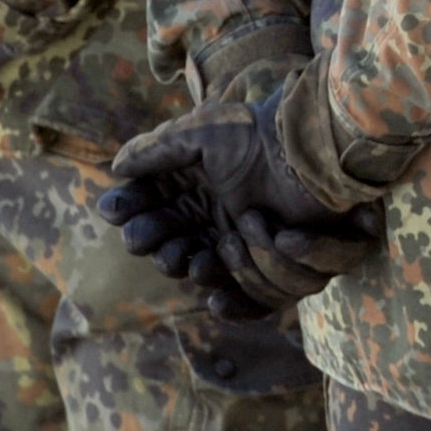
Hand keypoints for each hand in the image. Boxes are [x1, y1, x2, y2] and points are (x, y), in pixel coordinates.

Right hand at [98, 94, 381, 319]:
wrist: (313, 140)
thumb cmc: (258, 133)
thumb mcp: (202, 133)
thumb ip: (157, 150)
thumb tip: (117, 167)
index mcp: (191, 201)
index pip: (149, 228)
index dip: (136, 228)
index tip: (126, 216)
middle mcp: (215, 229)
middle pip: (175, 261)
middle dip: (168, 256)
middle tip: (175, 249)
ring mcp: (253, 248)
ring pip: (221, 280)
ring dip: (225, 264)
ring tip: (231, 239)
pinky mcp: (292, 263)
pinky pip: (273, 298)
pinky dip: (268, 279)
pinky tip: (274, 248)